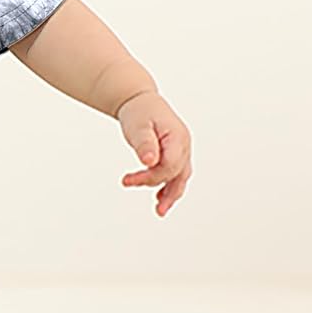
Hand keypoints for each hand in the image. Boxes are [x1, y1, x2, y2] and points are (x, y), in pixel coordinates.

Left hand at [116, 91, 191, 216]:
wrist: (141, 101)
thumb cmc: (140, 111)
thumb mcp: (138, 126)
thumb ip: (144, 143)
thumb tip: (149, 161)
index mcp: (178, 138)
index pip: (169, 166)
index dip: (150, 177)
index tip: (127, 180)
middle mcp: (184, 146)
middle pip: (176, 174)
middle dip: (156, 186)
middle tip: (130, 186)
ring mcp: (182, 151)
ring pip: (181, 178)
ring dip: (171, 195)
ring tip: (160, 211)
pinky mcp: (176, 155)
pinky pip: (177, 174)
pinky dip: (170, 187)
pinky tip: (160, 198)